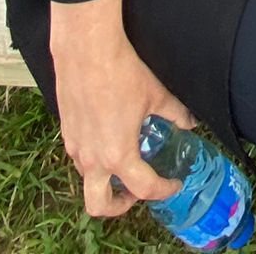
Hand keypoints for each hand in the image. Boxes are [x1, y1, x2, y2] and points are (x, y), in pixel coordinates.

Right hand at [50, 0, 194, 217]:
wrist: (86, 49)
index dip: (164, 190)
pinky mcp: (65, 129)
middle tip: (136, 191)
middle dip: (119, 205)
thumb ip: (175, 114)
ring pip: (87, 179)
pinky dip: (94, 157)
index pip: (144, 188)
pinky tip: (108, 137)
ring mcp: (75, 145)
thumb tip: (190, 122)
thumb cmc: (121, 72)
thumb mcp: (157, 95)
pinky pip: (78, 155)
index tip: (173, 183)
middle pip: (98, 205)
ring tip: (124, 162)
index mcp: (118, 155)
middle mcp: (92, 158)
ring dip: (105, 180)